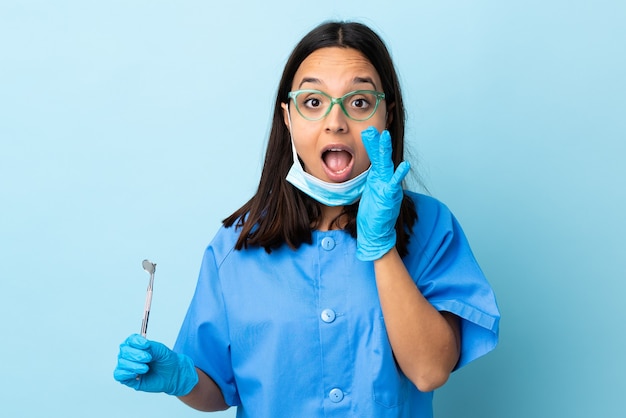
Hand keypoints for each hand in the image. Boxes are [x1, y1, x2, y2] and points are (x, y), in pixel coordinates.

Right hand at [113, 334, 197, 395]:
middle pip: (124, 350)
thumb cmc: (165, 360)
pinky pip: (119, 375)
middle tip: (148, 358)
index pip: (131, 340)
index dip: (137, 341)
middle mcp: (129, 354)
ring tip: (146, 368)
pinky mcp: (127, 378)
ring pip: (122, 363)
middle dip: (136, 354)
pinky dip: (127, 373)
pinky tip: (136, 374)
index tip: (146, 345)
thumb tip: (142, 348)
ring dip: (134, 365)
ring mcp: (127, 366)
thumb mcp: (160, 350)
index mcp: (137, 345)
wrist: (172, 374)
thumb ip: (150, 347)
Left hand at [357, 127, 409, 260]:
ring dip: (385, 151)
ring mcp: (388, 187)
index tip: (368, 130)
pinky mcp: (390, 196)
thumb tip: (359, 170)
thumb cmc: (372, 214)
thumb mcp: (368, 192)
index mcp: (377, 178)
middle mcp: (384, 180)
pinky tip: (404, 165)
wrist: (377, 232)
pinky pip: (394, 184)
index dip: (372, 144)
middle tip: (371, 128)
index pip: (375, 157)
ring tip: (385, 136)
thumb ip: (368, 180)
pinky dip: (399, 174)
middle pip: (380, 157)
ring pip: (386, 165)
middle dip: (376, 142)